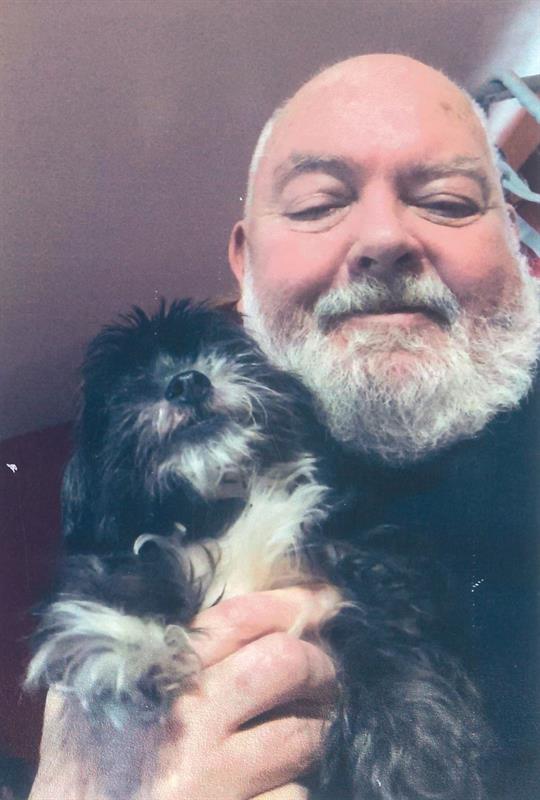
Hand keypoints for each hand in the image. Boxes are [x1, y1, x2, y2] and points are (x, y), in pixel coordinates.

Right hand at [30, 587, 337, 799]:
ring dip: (313, 725)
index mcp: (154, 679)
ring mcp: (216, 783)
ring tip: (303, 721)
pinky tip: (269, 783)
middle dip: (317, 662)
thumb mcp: (85, 692)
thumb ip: (129, 641)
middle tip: (321, 667)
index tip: (321, 600)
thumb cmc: (78, 770)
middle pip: (287, 665)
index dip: (289, 602)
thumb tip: (192, 584)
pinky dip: (289, 787)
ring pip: (303, 736)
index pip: (239, 619)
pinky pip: (292, 797)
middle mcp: (190, 726)